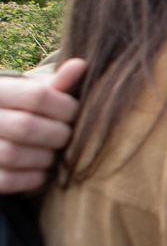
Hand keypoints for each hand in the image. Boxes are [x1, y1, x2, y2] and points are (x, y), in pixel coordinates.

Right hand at [0, 59, 85, 193]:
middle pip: (27, 127)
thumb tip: (80, 65)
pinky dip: (33, 178)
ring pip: (14, 154)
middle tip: (66, 137)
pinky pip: (9, 180)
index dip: (65, 107)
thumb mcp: (34, 91)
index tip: (74, 113)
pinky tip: (41, 170)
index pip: (37, 96)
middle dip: (57, 135)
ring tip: (53, 153)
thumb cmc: (23, 109)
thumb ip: (56, 83)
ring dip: (45, 158)